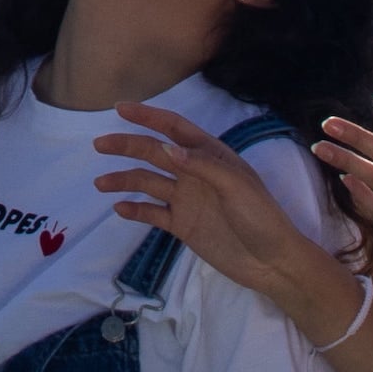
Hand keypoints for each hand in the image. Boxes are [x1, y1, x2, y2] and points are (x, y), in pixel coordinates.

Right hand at [96, 101, 352, 328]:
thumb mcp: (236, 186)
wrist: (272, 262)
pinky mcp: (183, 225)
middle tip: (100, 144)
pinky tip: (119, 208)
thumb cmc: (262, 218)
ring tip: (100, 183)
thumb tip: (166, 149)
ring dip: (124, 179)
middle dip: (127, 146)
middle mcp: (195, 173)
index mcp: (211, 156)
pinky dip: (135, 210)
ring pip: (148, 182)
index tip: (120, 109)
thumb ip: (202, 166)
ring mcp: (187, 199)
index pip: (175, 129)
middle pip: (154, 153)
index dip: (149, 116)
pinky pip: (153, 213)